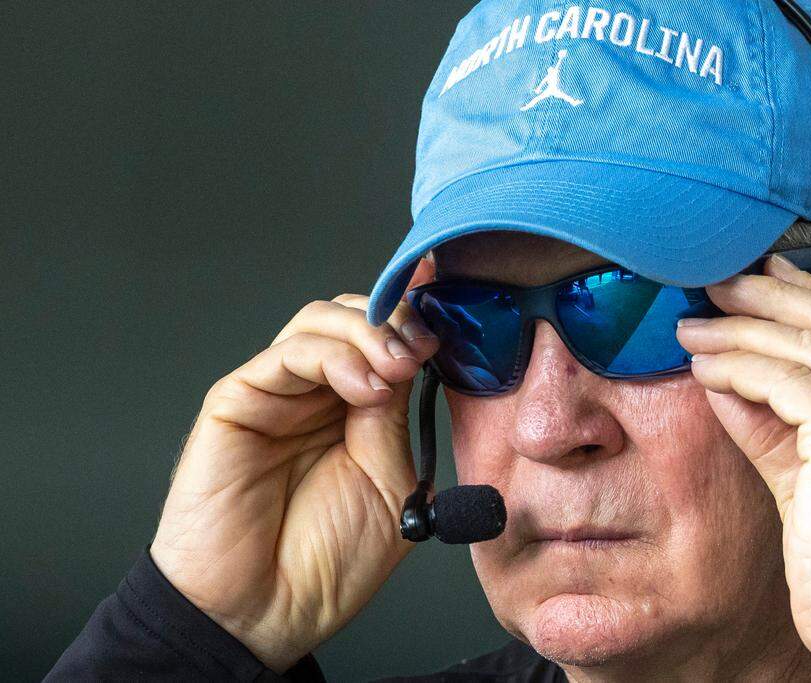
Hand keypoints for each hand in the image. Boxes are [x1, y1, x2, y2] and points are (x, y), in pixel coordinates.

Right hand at [150, 290, 437, 672]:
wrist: (262, 615)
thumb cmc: (324, 564)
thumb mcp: (388, 484)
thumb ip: (393, 420)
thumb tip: (411, 359)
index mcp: (354, 412)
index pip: (384, 341)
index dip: (416, 329)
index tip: (448, 338)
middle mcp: (314, 394)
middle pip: (352, 316)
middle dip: (396, 322)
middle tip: (424, 348)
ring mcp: (276, 394)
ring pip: (320, 322)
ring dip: (369, 333)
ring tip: (398, 367)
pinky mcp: (237, 402)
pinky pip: (286, 355)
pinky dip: (334, 357)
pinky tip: (368, 387)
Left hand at [675, 254, 810, 681]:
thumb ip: (787, 423)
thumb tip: (734, 374)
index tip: (772, 277)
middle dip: (773, 297)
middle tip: (724, 283)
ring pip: (808, 348)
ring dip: (742, 331)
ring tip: (698, 326)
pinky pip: (783, 384)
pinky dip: (739, 367)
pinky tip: (707, 365)